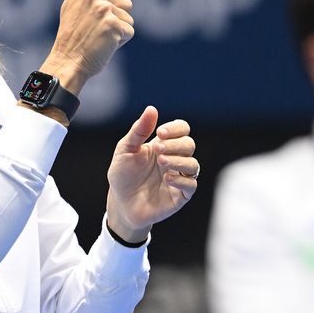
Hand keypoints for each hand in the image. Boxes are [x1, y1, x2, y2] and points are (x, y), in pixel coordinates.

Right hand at [40, 0, 133, 94]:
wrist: (67, 60)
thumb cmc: (72, 34)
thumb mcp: (73, 1)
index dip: (108, 8)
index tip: (89, 18)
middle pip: (126, 3)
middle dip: (116, 19)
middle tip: (95, 29)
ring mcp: (104, 9)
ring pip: (128, 18)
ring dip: (118, 31)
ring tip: (99, 37)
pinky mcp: (113, 25)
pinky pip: (129, 32)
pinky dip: (119, 42)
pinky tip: (104, 45)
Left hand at [105, 106, 197, 242]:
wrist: (120, 204)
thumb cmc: (123, 175)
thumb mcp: (126, 150)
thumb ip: (139, 131)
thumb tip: (151, 109)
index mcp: (164, 145)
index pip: (182, 129)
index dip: (175, 128)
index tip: (160, 133)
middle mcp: (175, 159)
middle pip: (189, 144)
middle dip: (176, 144)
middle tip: (158, 149)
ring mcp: (179, 178)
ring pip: (193, 165)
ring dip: (179, 161)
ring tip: (161, 162)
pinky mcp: (180, 196)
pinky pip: (191, 185)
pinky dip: (181, 180)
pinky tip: (166, 178)